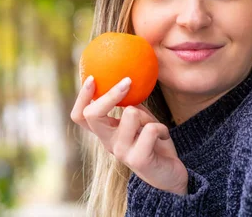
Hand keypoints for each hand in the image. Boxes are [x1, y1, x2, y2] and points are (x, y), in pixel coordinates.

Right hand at [71, 75, 188, 194]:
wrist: (171, 174)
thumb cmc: (154, 142)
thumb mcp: (141, 120)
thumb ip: (131, 105)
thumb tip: (127, 79)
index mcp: (105, 132)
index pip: (80, 116)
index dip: (82, 97)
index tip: (93, 78)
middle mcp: (108, 142)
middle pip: (92, 114)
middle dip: (110, 95)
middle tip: (127, 82)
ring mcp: (121, 152)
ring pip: (130, 114)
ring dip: (148, 115)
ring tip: (154, 126)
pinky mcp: (138, 159)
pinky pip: (150, 129)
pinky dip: (162, 128)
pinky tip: (164, 137)